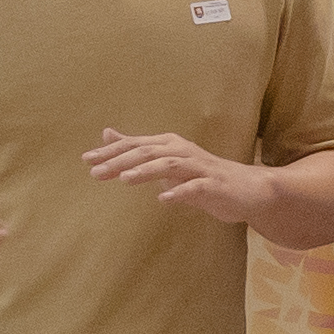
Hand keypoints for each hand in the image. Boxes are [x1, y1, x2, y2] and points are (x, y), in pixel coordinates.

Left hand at [83, 131, 261, 224]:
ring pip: (169, 165)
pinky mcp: (214, 185)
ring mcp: (200, 167)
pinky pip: (195, 187)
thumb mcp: (166, 162)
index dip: (111, 151)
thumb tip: (106, 134)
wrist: (247, 190)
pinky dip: (179, 191)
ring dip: (146, 171)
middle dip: (121, 161)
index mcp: (170, 145)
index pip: (136, 144)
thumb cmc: (202, 176)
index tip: (86, 160)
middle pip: (148, 152)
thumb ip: (137, 149)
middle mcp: (183, 151)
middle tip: (96, 172)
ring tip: (125, 180)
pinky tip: (164, 199)